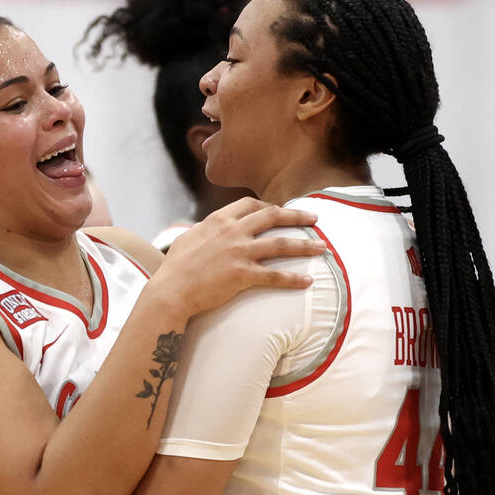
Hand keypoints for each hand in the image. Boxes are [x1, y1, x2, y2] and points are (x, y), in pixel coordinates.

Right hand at [151, 198, 324, 316]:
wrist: (171, 290)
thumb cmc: (175, 268)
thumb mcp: (187, 239)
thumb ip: (204, 231)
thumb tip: (207, 229)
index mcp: (219, 220)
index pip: (250, 205)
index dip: (269, 206)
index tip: (280, 211)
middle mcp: (232, 231)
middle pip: (272, 217)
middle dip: (297, 216)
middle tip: (315, 218)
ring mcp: (239, 252)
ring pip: (280, 244)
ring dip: (305, 245)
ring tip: (323, 248)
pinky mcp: (243, 274)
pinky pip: (274, 275)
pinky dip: (293, 279)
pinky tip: (307, 282)